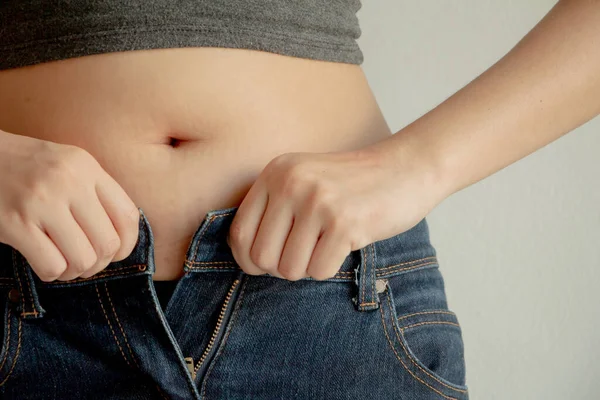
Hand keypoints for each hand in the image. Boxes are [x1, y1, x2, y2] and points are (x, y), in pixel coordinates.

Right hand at [0, 131, 139, 281]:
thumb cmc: (25, 166)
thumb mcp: (66, 165)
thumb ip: (94, 191)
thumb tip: (123, 236)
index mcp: (85, 166)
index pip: (127, 215)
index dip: (128, 243)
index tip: (117, 253)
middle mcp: (68, 181)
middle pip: (108, 243)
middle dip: (100, 263)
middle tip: (85, 262)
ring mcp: (41, 202)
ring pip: (83, 259)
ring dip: (76, 271)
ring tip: (64, 263)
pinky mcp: (15, 223)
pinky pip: (52, 266)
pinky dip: (52, 273)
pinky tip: (44, 262)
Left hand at [226, 142, 444, 280]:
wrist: (406, 168)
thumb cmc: (351, 184)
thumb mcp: (303, 180)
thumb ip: (273, 209)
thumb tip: (246, 259)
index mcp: (276, 172)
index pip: (239, 233)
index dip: (248, 260)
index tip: (266, 265)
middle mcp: (291, 183)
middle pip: (262, 258)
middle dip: (281, 269)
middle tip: (304, 256)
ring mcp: (318, 202)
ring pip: (290, 270)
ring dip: (307, 269)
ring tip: (325, 246)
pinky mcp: (345, 222)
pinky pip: (319, 271)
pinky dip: (330, 268)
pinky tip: (344, 246)